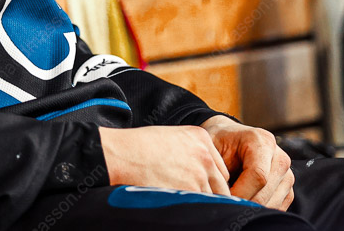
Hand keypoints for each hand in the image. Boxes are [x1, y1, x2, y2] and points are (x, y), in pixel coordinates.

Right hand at [99, 125, 231, 193]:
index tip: (199, 185)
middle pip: (221, 184)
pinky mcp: (190, 190)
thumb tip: (197, 173)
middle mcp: (205, 155)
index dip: (210, 179)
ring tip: (183, 200)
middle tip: (193, 197)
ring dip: (199, 200)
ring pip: (211, 197)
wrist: (122, 153)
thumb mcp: (171, 137)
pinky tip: (179, 203)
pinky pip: (200, 205)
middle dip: (210, 192)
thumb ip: (191, 151)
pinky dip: (191, 207)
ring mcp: (199, 174)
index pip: (220, 167)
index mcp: (201, 137)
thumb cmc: (139, 145)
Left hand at [200, 116, 293, 209]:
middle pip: (265, 194)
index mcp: (262, 142)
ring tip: (232, 199)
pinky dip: (258, 210)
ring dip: (249, 208)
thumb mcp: (212, 146)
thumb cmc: (220, 143)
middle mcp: (280, 158)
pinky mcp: (288, 189)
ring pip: (271, 205)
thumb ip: (216, 166)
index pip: (258, 176)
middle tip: (224, 204)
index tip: (223, 199)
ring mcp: (287, 175)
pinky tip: (243, 201)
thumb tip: (217, 192)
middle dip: (242, 203)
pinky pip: (275, 209)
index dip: (240, 193)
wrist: (232, 139)